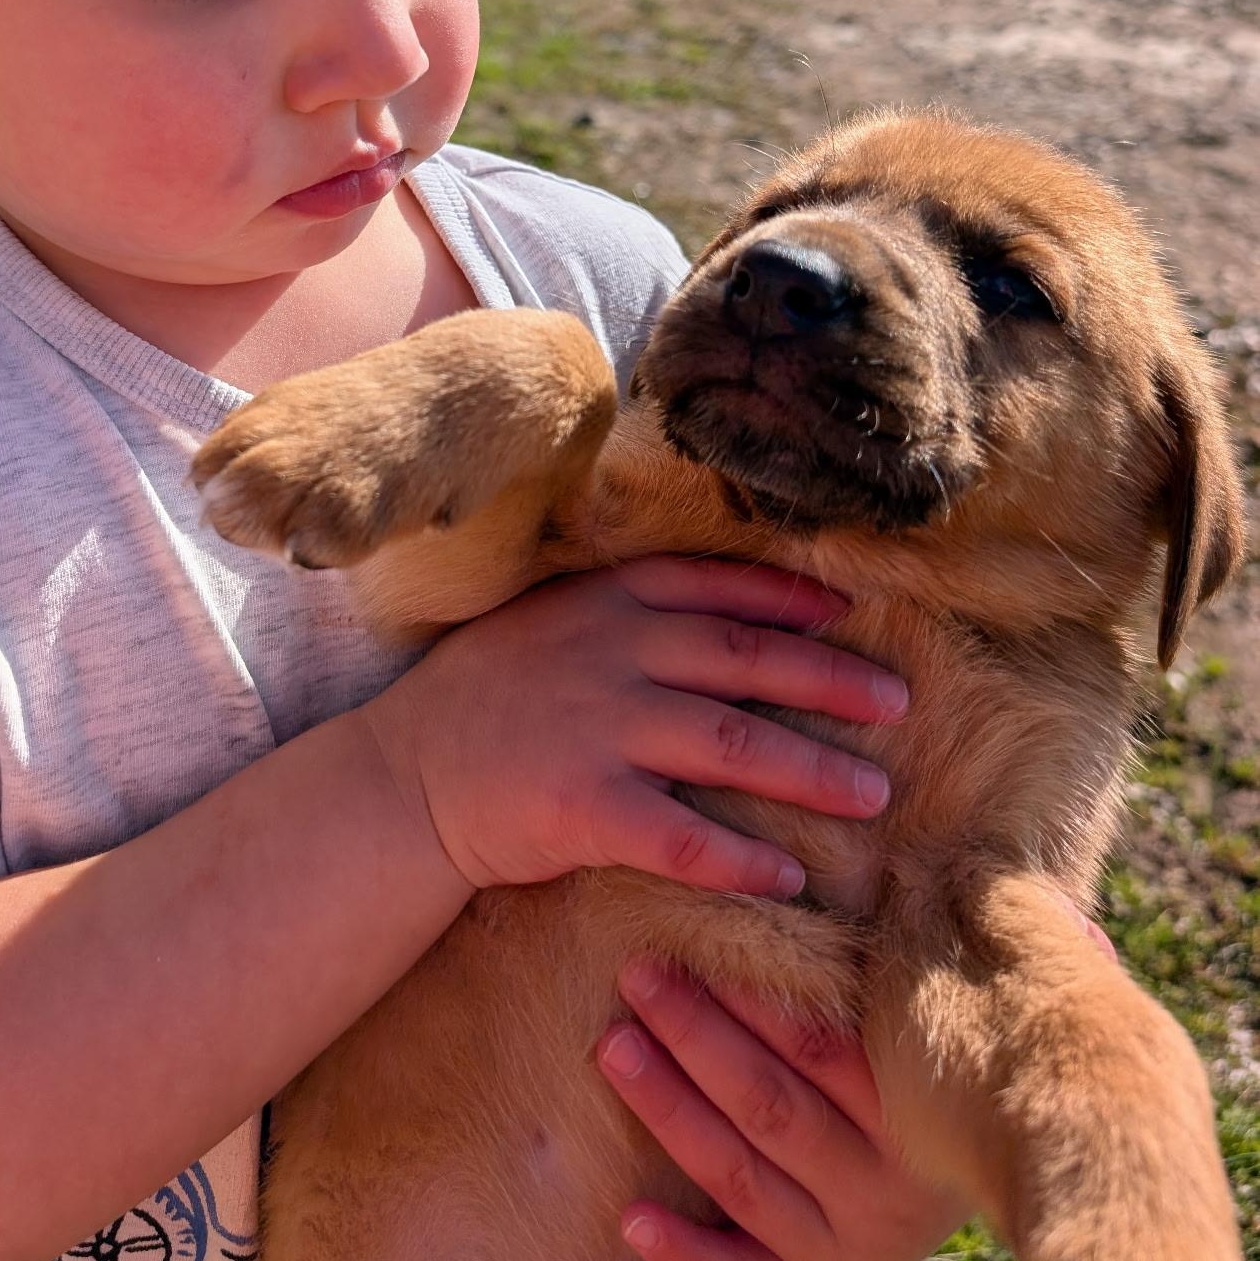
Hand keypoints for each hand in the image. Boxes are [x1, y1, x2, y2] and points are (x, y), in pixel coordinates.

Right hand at [368, 556, 907, 894]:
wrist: (399, 779)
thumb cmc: (479, 700)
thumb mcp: (544, 627)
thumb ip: (618, 615)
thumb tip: (712, 622)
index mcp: (605, 605)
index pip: (717, 589)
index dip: (791, 602)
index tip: (849, 616)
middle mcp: (611, 654)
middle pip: (747, 660)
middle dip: (832, 680)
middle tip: (899, 703)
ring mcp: (598, 727)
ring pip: (732, 743)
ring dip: (811, 770)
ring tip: (873, 793)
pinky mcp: (583, 806)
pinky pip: (682, 836)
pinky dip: (740, 857)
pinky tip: (787, 877)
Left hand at [595, 900, 1118, 1260]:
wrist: (1057, 1179)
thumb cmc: (996, 1077)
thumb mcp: (1002, 1021)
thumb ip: (982, 961)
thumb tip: (1016, 881)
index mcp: (920, 1111)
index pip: (818, 1045)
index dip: (752, 993)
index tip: (696, 934)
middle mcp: (890, 1185)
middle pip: (768, 1102)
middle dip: (693, 1034)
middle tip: (638, 973)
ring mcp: (854, 1240)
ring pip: (740, 1173)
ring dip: (669, 1109)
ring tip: (612, 1046)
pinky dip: (688, 1252)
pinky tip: (631, 1216)